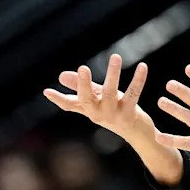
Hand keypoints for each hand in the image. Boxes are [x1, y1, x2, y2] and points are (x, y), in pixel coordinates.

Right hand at [44, 55, 182, 184]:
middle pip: (87, 98)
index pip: (70, 105)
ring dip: (113, 74)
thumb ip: (83, 86)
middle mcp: (98, 114)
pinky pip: (133, 94)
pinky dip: (138, 79)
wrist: (138, 133)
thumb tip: (60, 76)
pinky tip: (142, 66)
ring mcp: (114, 116)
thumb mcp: (98, 98)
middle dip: (84, 84)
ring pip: (111, 92)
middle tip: (82, 68)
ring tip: (115, 56)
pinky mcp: (130, 115)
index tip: (47, 91)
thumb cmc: (116, 111)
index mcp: (89, 110)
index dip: (58, 99)